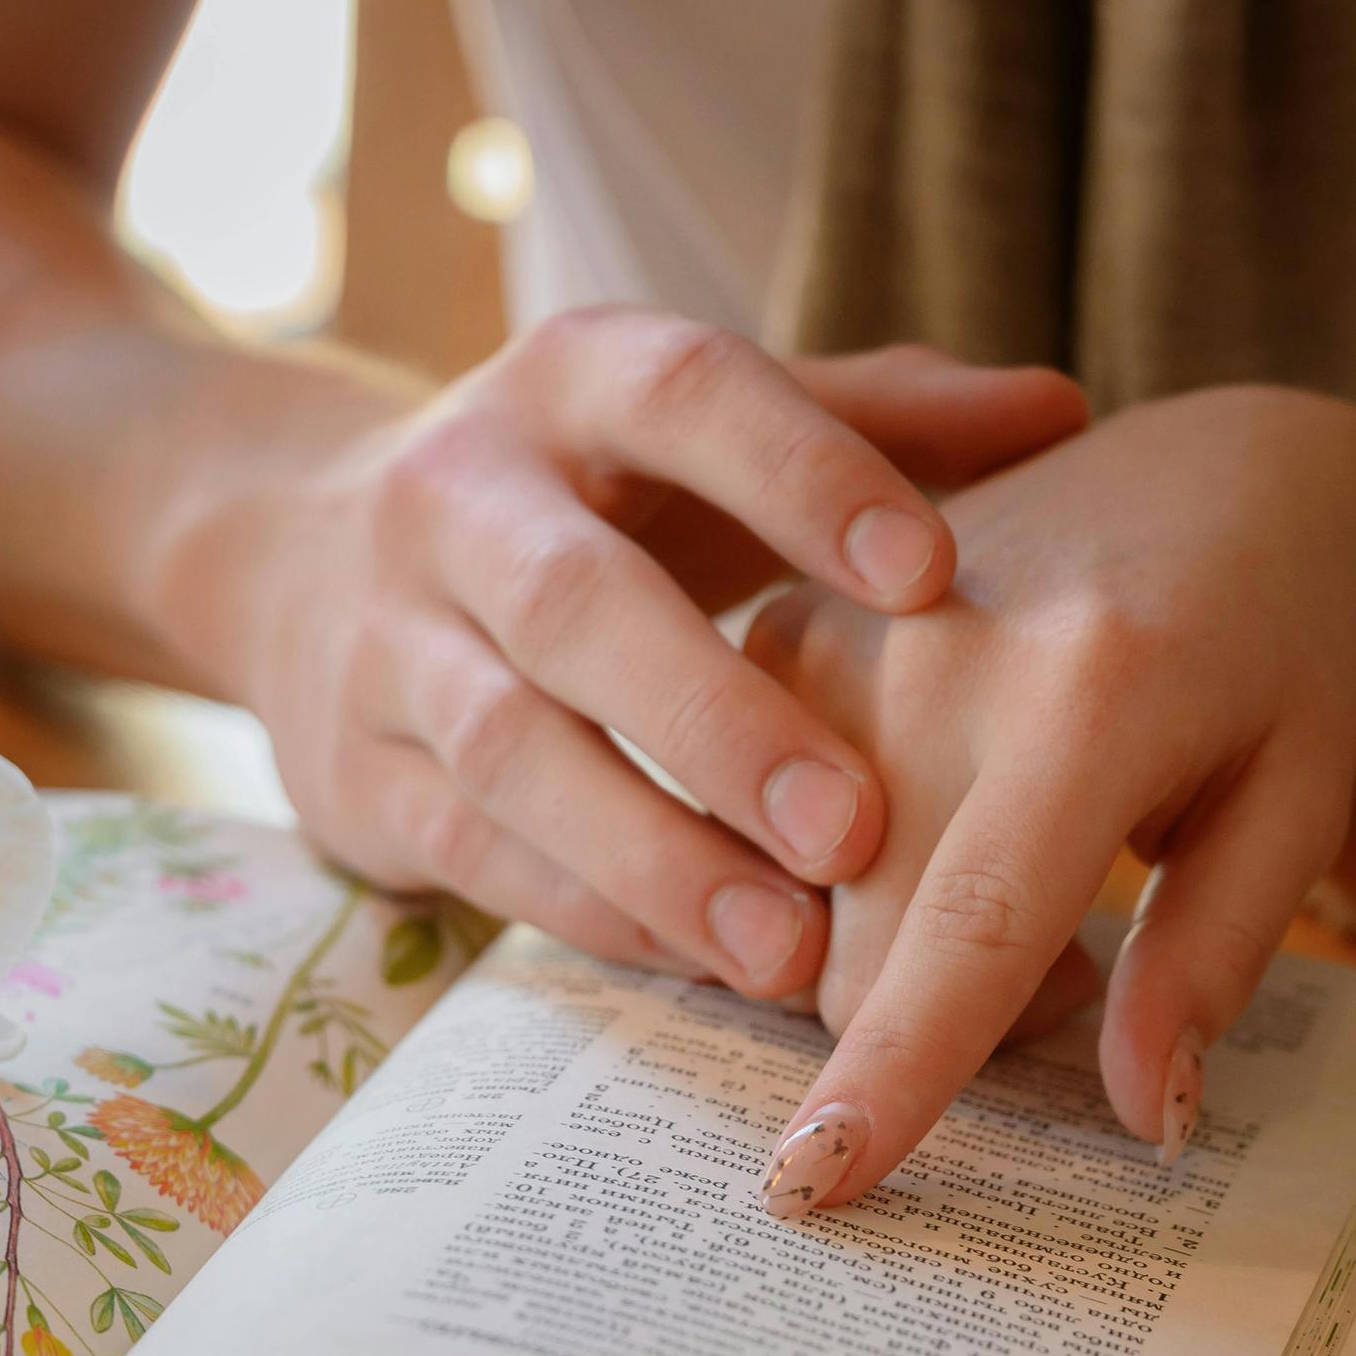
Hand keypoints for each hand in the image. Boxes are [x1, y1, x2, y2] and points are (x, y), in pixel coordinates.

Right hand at [194, 316, 1084, 998]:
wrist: (293, 559)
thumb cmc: (577, 502)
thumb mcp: (695, 441)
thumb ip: (869, 423)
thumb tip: (1063, 407)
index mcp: (568, 385)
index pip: (684, 399)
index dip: (803, 478)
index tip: (934, 575)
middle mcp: (458, 500)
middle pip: (576, 605)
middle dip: (716, 721)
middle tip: (854, 829)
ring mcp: (388, 644)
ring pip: (511, 754)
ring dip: (654, 857)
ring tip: (789, 952)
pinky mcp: (356, 776)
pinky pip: (478, 856)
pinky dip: (595, 914)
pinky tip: (706, 970)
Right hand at [747, 385, 1355, 1217]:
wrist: (1218, 479)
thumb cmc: (1277, 655)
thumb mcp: (1297, 802)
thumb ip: (1216, 958)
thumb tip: (1146, 1117)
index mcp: (1091, 693)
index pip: (972, 930)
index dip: (895, 1070)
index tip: (816, 1183)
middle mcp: (936, 653)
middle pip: (863, 959)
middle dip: (943, 1020)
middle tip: (1074, 967)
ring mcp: (840, 633)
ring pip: (803, 914)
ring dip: (894, 946)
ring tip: (1012, 870)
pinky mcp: (784, 633)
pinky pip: (764, 841)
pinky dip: (842, 876)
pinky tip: (933, 818)